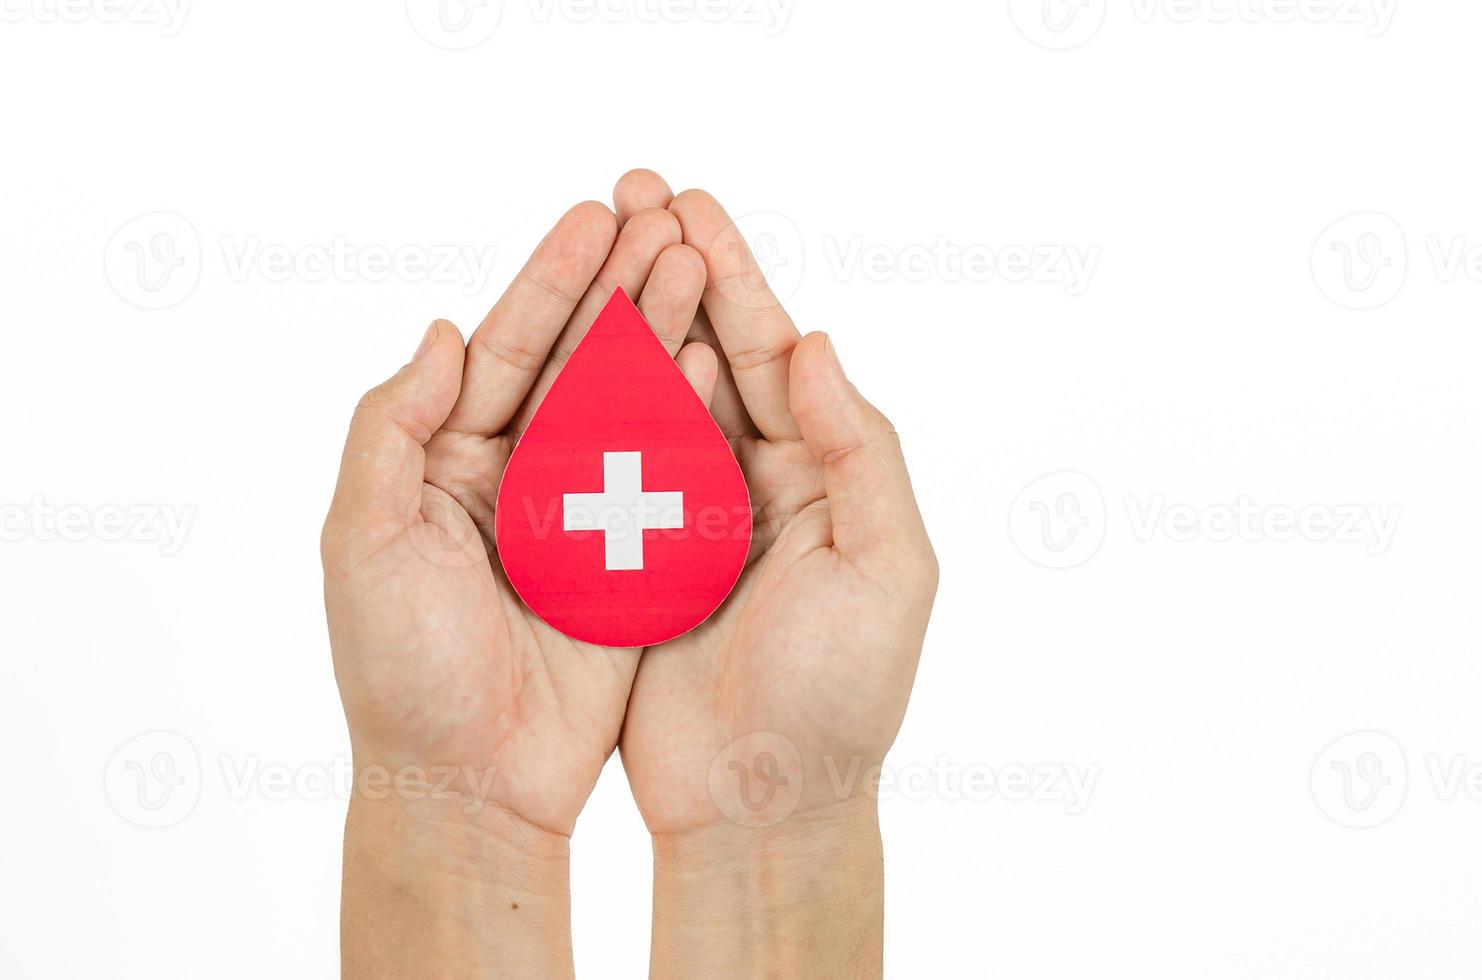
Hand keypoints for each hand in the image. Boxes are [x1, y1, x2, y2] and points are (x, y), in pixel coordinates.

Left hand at [322, 196, 706, 974]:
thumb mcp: (364, 542)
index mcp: (446, 463)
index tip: (596, 215)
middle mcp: (516, 477)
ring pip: (631, 404)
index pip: (509, 349)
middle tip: (669, 213)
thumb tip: (444, 334)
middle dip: (624, 283)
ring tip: (707, 262)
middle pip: (579, 360)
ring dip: (667, 331)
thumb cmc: (400, 674)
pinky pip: (670, 478)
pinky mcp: (633, 564)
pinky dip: (695, 417)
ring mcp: (580, 517)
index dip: (551, 280)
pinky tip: (724, 364)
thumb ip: (391, 433)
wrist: (469, 787)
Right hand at [606, 171, 939, 978]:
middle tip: (633, 188)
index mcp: (829, 477)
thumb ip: (859, 451)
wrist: (764, 806)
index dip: (734, 277)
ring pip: (656, 396)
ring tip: (590, 243)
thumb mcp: (886, 569)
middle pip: (713, 354)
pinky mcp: (638, 564)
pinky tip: (553, 354)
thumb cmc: (841, 697)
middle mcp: (766, 485)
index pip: (775, 354)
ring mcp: (698, 520)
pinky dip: (587, 407)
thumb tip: (813, 343)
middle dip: (675, 272)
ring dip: (626, 320)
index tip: (688, 207)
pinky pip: (607, 468)